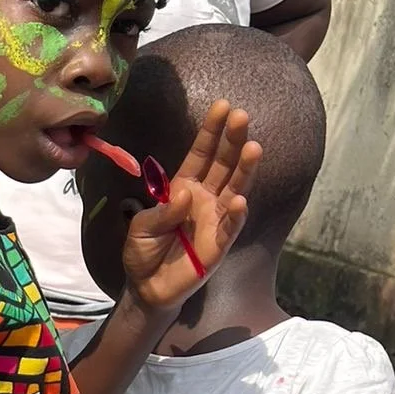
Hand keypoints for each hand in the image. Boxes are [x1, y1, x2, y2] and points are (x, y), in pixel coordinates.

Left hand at [122, 100, 258, 312]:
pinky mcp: (219, 244)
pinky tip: (240, 200)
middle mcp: (205, 198)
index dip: (211, 132)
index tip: (223, 106)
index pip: (201, 154)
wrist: (147, 287)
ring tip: (253, 147)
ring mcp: (215, 220)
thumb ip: (161, 212)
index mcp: (184, 187)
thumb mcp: (141, 228)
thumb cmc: (144, 252)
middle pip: (223, 166)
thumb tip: (184, 195)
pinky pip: (230, 227)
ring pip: (234, 189)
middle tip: (242, 116)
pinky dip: (236, 214)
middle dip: (232, 141)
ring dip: (244, 170)